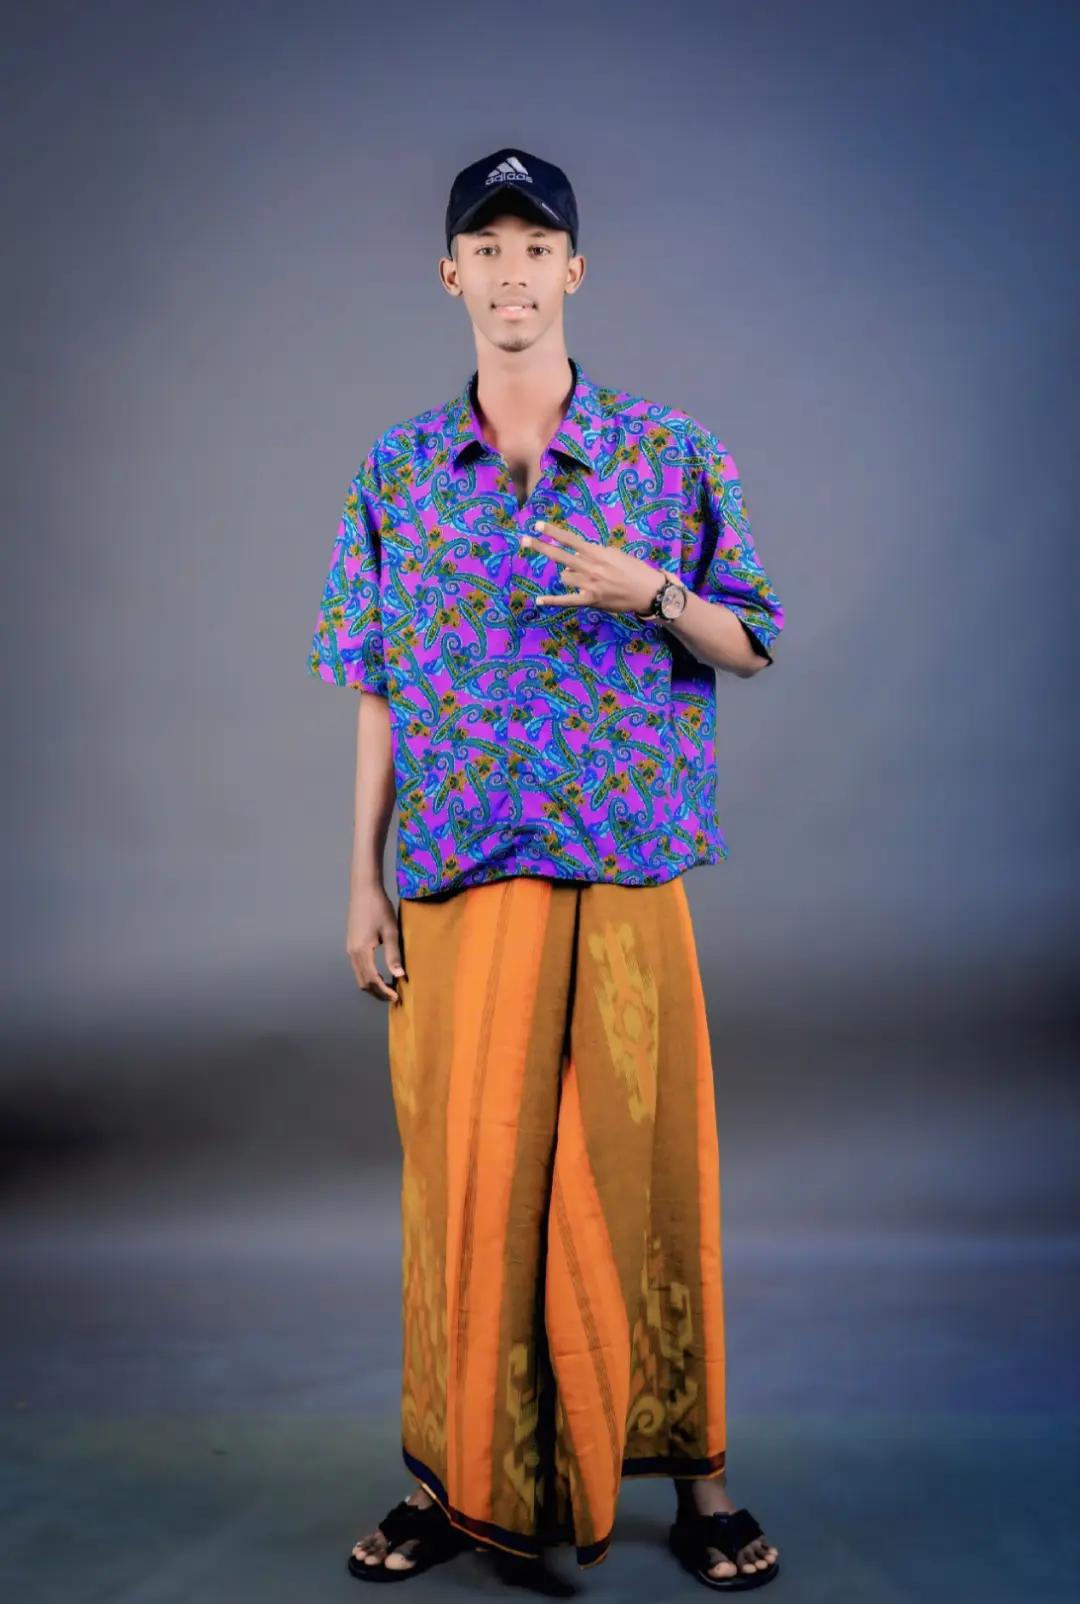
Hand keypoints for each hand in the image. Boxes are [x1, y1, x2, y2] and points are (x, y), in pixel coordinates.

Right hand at [346, 883, 405, 1004]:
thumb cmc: (379, 908)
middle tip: (394, 997)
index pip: (372, 980)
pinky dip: (368, 976)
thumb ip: (393, 954)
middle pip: (363, 982)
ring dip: (373, 985)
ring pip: (359, 976)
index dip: (384, 992)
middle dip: (377, 993)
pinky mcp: (351, 944)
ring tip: (389, 988)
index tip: (397, 997)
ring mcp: (349, 949)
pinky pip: (358, 967)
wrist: (364, 890)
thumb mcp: (390, 931)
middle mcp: (352, 953)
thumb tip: (399, 975)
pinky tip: (381, 973)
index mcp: (361, 952)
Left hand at [520, 519, 662, 614]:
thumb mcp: (614, 554)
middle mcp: (591, 567)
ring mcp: (589, 584)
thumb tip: (571, 562)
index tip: (538, 525)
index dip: (553, 532)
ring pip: (565, 576)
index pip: (570, 540)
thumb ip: (592, 555)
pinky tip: (539, 600)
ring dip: (569, 575)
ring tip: (586, 578)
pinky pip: (566, 600)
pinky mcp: (590, 600)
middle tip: (524, 540)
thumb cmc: (633, 569)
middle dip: (541, 547)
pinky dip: (552, 600)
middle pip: (560, 555)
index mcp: (597, 552)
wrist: (648, 591)